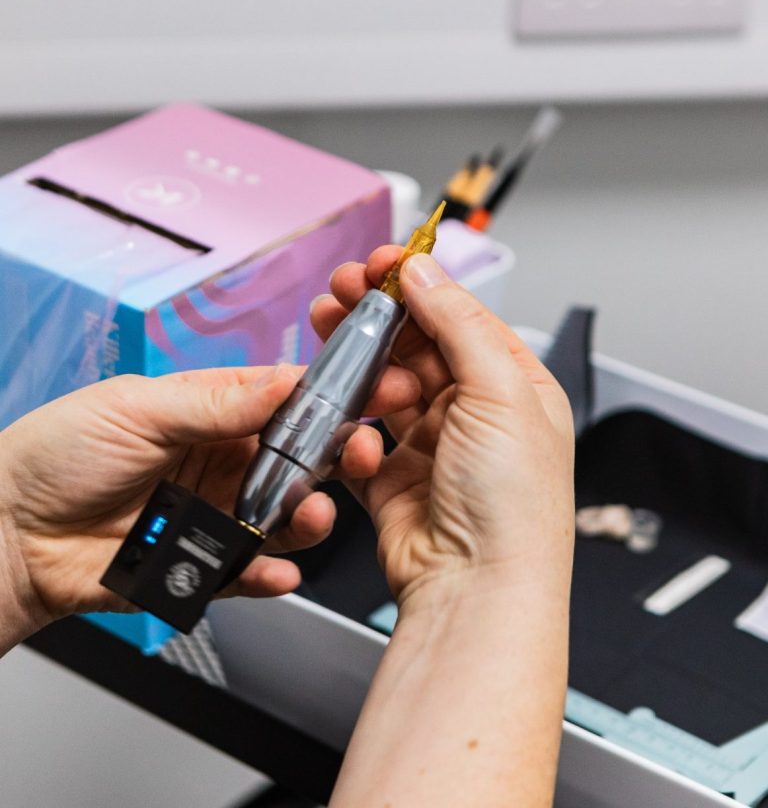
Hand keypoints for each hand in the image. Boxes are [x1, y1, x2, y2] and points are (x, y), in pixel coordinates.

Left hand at [0, 361, 419, 641]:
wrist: (6, 533)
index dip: (330, 397)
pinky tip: (276, 571)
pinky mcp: (199, 566)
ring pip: (284, 517)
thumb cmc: (57, 453)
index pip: (285, 399)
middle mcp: (221, 461)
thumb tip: (287, 379)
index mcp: (211, 412)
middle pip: (299, 460)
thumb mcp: (139, 408)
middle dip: (336, 458)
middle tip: (358, 457)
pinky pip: (248, 572)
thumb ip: (218, 402)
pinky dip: (269, 575)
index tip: (374, 393)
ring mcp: (214, 515)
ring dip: (309, 518)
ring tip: (312, 516)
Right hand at [311, 247, 574, 608]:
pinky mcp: (392, 479)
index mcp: (514, 387)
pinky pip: (359, 435)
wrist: (476, 592)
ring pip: (382, 384)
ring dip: (357, 363)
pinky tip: (348, 421)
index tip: (381, 263)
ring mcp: (432, 446)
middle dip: (376, 316)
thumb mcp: (499, 393)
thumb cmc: (513, 508)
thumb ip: (458, 324)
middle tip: (341, 290)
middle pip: (416, 345)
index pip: (461, 317)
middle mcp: (475, 413)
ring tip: (330, 340)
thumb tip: (426, 273)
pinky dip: (348, 425)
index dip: (419, 286)